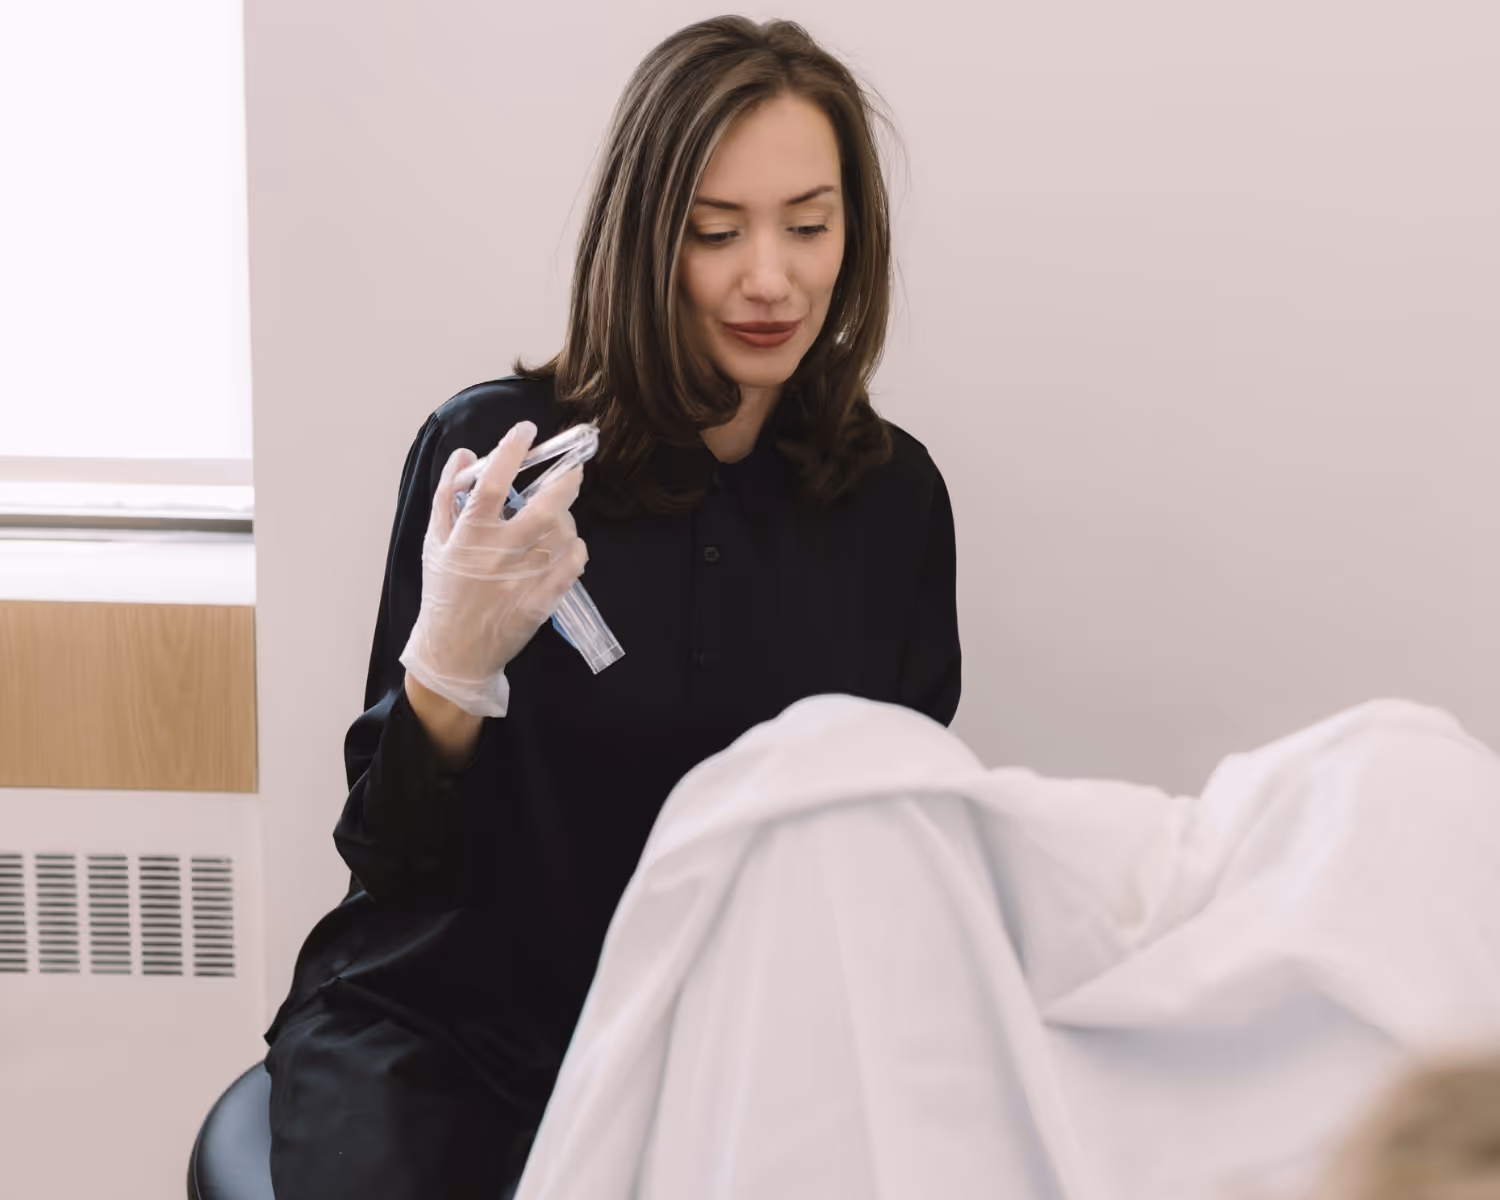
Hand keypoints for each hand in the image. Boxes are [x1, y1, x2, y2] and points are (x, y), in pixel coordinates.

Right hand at [399, 421, 587, 718]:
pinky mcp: (541, 603)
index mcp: (468, 536)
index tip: (526, 430)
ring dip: (566, 518)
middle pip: (543, 509)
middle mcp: (498, 555)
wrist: (453, 652)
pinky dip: (576, 550)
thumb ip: (446, 496)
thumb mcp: (433, 542)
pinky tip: (568, 548)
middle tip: (574, 469)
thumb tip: (464, 454)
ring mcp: (522, 580)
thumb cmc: (443, 592)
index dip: (511, 451)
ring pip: (562, 535)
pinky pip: (572, 566)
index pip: (493, 484)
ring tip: (558, 517)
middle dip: (565, 482)